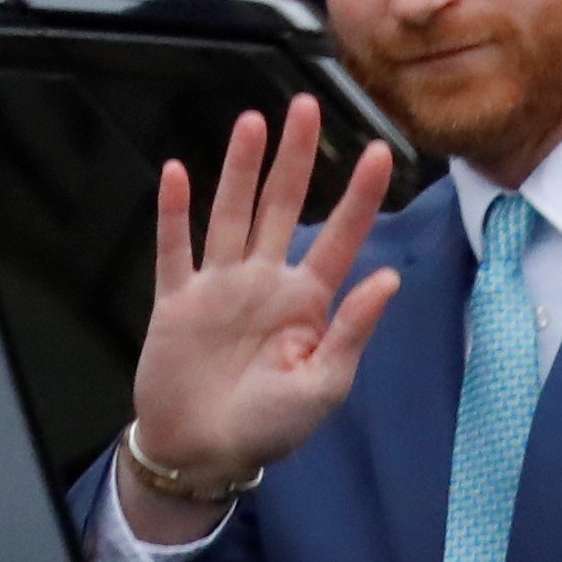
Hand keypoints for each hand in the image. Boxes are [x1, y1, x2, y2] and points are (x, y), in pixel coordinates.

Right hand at [131, 94, 398, 498]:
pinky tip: (175, 172)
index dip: (360, 196)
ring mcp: (220, 287)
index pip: (340, 236)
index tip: (382, 152)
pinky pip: (174, 249)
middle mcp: (265, 282)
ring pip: (231, 213)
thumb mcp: (325, 387)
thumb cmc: (271, 428)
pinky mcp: (178, 302)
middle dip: (296, 157)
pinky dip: (172, 212)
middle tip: (307, 107)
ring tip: (253, 123)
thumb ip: (353, 330)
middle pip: (282, 205)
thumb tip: (389, 278)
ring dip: (241, 168)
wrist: (205, 455)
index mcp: (308, 302)